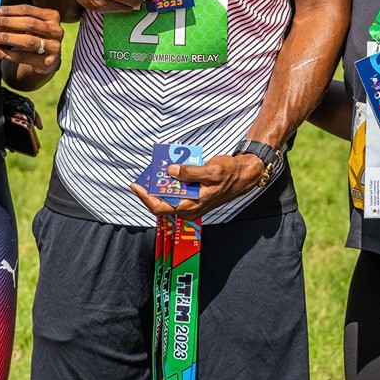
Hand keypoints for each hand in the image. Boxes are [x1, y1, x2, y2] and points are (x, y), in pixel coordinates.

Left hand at [0, 4, 63, 76]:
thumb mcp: (31, 26)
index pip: (27, 10)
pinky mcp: (47, 62)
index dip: (9, 10)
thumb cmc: (35, 37)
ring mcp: (54, 47)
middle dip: (7, 23)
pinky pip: (23, 58)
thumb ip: (16, 20)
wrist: (48, 60)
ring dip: (7, 38)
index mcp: (52, 16)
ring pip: (28, 41)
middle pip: (29, 24)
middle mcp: (56, 30)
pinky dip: (6, 54)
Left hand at [128, 153, 264, 219]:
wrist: (243, 176)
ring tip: (154, 170)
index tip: (136, 186)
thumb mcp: (212, 170)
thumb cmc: (229, 173)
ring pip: (168, 198)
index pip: (161, 208)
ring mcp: (191, 204)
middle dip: (150, 190)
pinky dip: (169, 183)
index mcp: (192, 206)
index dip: (146, 198)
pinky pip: (176, 193)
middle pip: (162, 204)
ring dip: (160, 185)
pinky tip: (168, 170)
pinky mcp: (193, 198)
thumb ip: (190, 172)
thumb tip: (170, 171)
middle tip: (144, 175)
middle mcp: (189, 209)